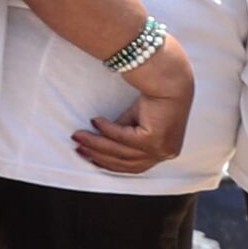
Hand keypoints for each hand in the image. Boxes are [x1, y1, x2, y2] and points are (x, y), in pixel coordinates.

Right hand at [71, 37, 194, 174]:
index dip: (108, 163)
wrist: (170, 82)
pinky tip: (96, 121)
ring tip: (79, 136)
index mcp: (163, 152)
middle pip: (124, 162)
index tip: (88, 157)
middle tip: (78, 147)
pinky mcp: (155, 139)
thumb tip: (96, 147)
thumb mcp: (133, 124)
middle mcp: (165, 153)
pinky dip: (108, 130)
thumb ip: (119, 138)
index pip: (132, 166)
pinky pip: (124, 138)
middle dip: (98, 155)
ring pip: (121, 152)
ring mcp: (162, 148)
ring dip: (97, 144)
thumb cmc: (154, 100)